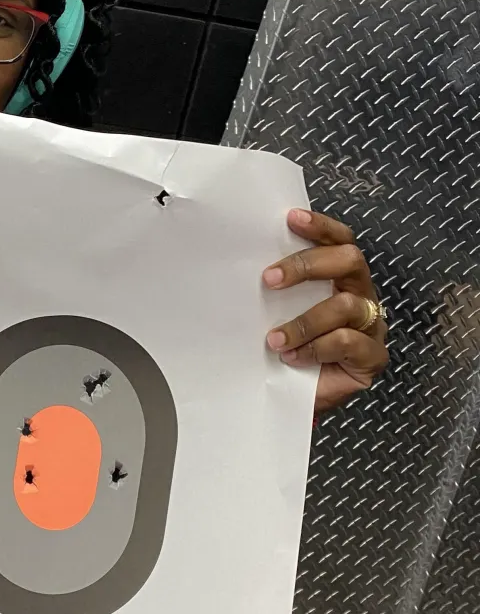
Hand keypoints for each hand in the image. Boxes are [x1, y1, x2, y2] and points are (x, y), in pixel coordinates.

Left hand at [262, 208, 387, 414]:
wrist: (293, 394)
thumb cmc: (287, 345)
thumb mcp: (279, 310)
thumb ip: (278, 286)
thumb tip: (241, 259)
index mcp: (341, 277)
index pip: (340, 240)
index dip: (321, 227)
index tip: (291, 219)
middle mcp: (361, 295)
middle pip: (349, 261)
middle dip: (307, 266)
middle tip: (269, 280)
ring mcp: (370, 325)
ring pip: (346, 304)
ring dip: (305, 321)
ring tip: (275, 339)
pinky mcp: (372, 357)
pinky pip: (348, 342)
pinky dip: (317, 348)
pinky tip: (293, 357)